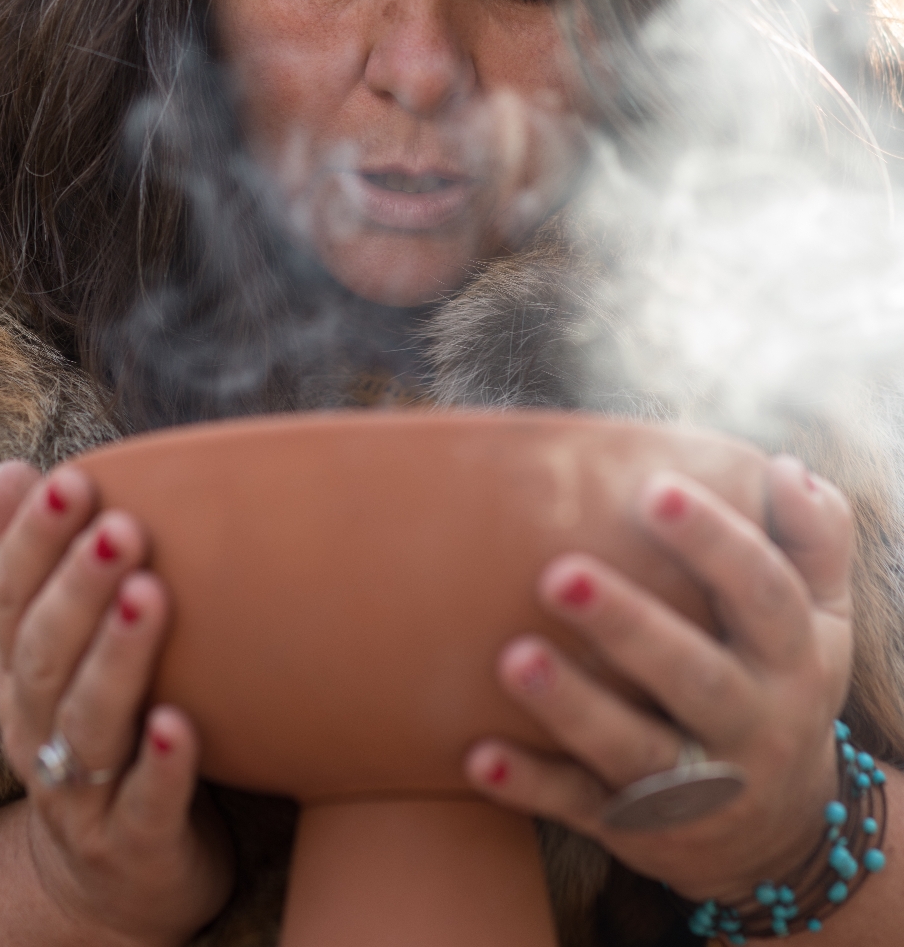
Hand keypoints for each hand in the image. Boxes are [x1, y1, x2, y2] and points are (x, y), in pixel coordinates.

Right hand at [0, 461, 232, 946]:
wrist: (117, 871)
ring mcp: (80, 792)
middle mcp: (36, 727)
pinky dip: (160, 768)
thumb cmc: (102, 726)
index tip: (73, 478)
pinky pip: (143, 807)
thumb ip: (43, 562)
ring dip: (118, 658)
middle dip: (79, 588)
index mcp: (21, 670)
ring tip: (153, 596)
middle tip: (123, 528)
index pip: (13, 597)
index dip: (36, 539)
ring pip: (88, 724)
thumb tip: (9, 469)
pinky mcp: (131, 844)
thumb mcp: (64, 648)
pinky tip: (179, 725)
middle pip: (45, 654)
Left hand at [464, 454, 853, 902]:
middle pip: (693, 677)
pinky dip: (531, 787)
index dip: (713, 541)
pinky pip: (581, 806)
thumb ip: (814, 538)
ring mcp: (695, 786)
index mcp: (794, 658)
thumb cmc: (781, 678)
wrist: (781, 832)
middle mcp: (751, 726)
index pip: (762, 593)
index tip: (654, 488)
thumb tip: (787, 469)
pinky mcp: (637, 829)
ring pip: (632, 751)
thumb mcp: (824, 615)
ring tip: (515, 658)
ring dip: (572, 707)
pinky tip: (478, 757)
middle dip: (628, 626)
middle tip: (560, 574)